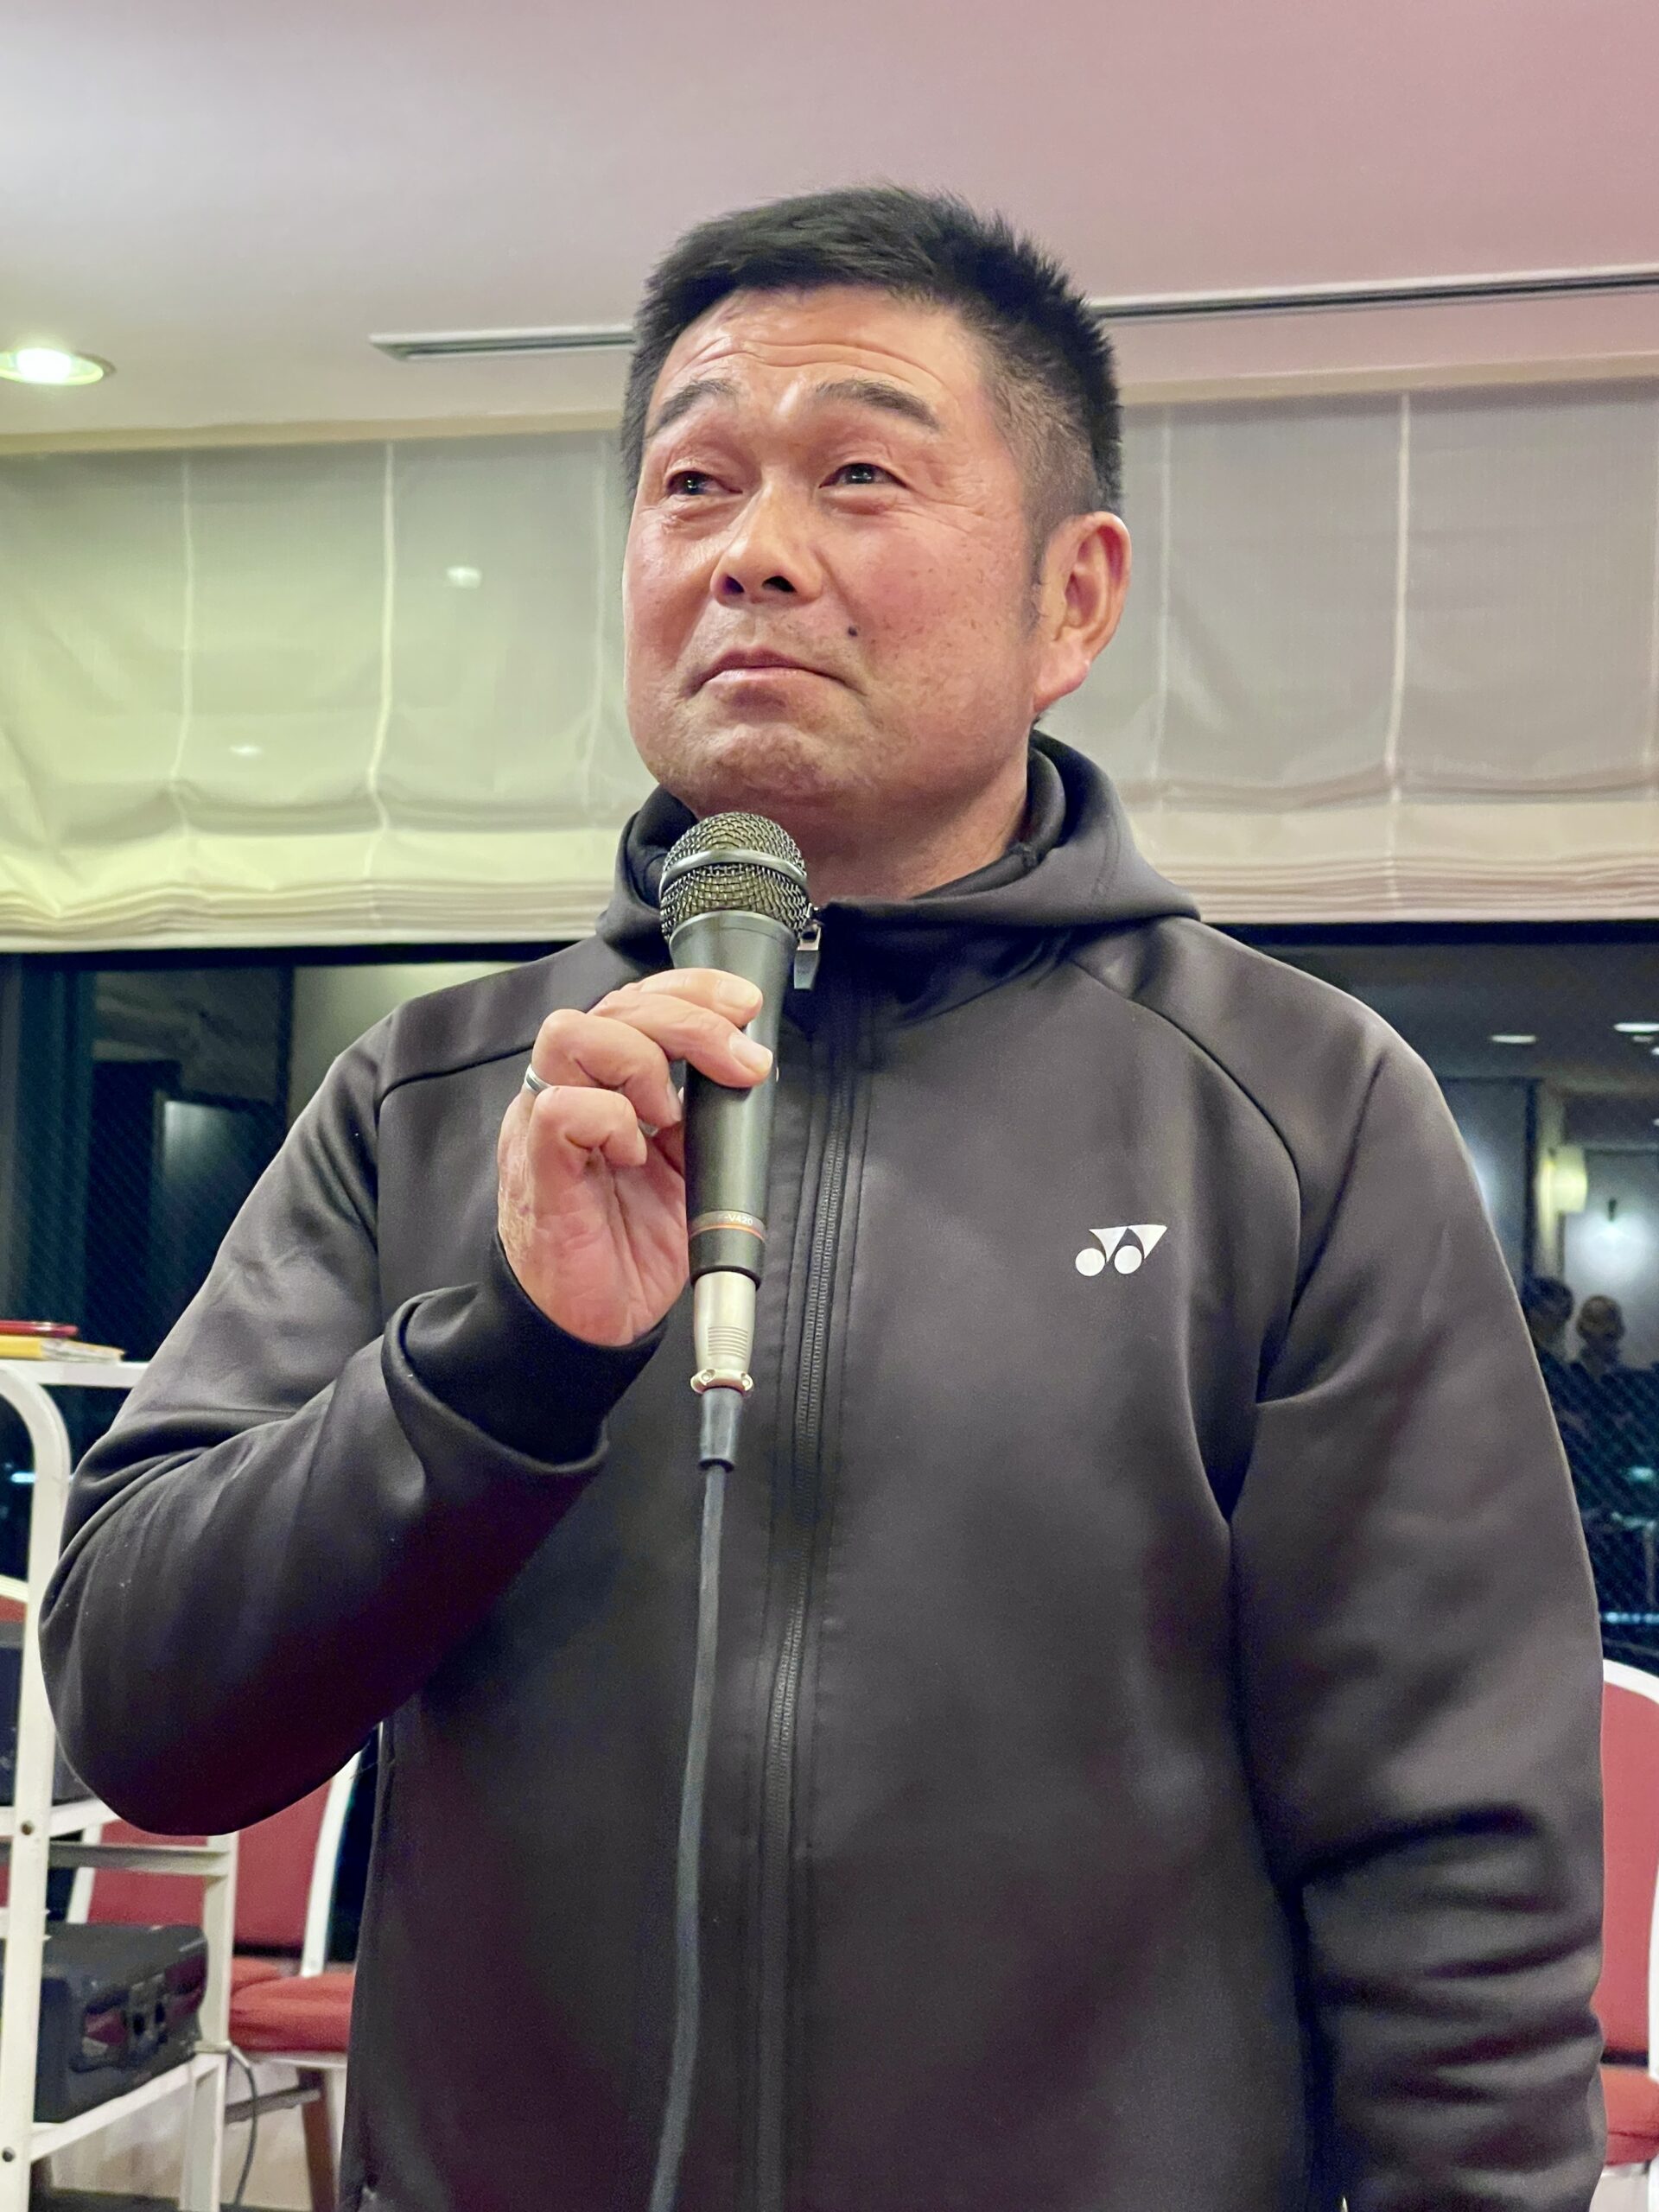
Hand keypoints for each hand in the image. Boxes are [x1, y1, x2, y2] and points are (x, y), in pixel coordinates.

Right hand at [498, 970, 770, 1346]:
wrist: (593, 1322)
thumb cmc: (629, 1249)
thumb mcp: (686, 1169)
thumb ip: (701, 1116)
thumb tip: (743, 1071)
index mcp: (601, 1085)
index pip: (634, 1001)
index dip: (691, 990)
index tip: (743, 1009)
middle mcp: (565, 1092)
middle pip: (612, 1006)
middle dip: (690, 1021)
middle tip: (739, 1062)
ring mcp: (543, 1125)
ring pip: (571, 1034)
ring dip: (642, 1062)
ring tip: (670, 1114)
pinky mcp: (536, 1167)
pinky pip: (560, 1108)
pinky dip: (611, 1120)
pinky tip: (636, 1153)